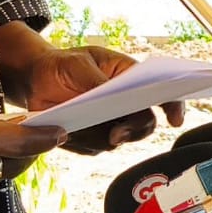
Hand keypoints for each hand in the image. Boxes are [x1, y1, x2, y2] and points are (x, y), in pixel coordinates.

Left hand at [21, 46, 184, 154]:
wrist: (36, 77)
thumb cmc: (64, 64)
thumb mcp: (78, 64)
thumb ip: (97, 80)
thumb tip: (111, 99)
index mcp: (130, 79)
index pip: (161, 93)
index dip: (173, 106)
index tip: (174, 118)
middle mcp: (126, 105)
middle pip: (144, 125)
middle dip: (132, 130)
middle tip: (115, 133)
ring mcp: (110, 124)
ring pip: (117, 141)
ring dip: (98, 135)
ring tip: (76, 122)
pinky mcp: (92, 139)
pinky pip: (93, 148)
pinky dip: (80, 141)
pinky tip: (66, 128)